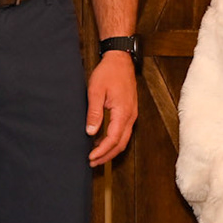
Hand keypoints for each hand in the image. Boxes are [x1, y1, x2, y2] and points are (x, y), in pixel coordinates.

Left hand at [86, 50, 137, 165]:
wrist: (120, 59)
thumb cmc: (109, 72)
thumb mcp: (96, 91)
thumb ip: (94, 113)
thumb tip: (91, 132)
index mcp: (123, 112)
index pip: (113, 139)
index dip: (102, 150)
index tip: (91, 157)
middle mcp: (130, 116)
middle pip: (121, 144)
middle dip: (107, 156)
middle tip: (92, 162)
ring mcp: (132, 114)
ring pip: (123, 139)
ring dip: (110, 149)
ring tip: (96, 155)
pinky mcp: (129, 112)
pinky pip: (123, 131)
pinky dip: (113, 140)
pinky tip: (101, 141)